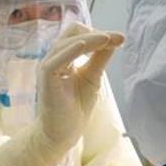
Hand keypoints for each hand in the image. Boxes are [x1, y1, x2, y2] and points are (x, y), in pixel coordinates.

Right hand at [36, 22, 123, 148]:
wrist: (62, 133)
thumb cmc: (75, 107)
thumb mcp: (93, 77)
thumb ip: (100, 58)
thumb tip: (114, 39)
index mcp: (63, 56)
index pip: (79, 34)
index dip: (99, 33)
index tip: (120, 38)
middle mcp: (53, 58)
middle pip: (72, 31)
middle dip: (96, 33)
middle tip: (117, 39)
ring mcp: (47, 66)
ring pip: (67, 42)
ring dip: (90, 39)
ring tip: (109, 40)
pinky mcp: (46, 77)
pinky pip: (57, 58)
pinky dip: (71, 50)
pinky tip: (84, 46)